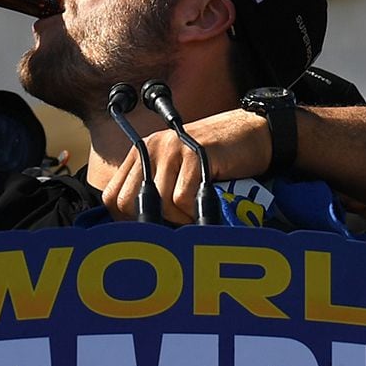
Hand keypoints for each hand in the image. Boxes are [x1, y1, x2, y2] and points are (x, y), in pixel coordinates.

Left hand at [97, 110, 266, 224]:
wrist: (253, 134)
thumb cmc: (215, 161)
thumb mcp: (177, 171)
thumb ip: (155, 190)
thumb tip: (139, 230)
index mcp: (141, 154)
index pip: (113, 196)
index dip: (127, 220)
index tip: (149, 229)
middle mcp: (151, 149)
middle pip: (129, 202)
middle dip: (152, 222)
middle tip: (174, 225)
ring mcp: (171, 150)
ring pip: (159, 204)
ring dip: (179, 218)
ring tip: (195, 211)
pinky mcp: (194, 155)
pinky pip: (182, 199)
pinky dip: (194, 211)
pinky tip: (204, 206)